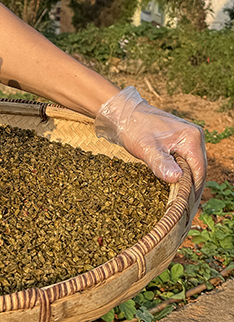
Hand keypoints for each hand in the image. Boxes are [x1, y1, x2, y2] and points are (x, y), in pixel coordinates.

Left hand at [95, 86, 206, 200]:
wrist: (122, 112)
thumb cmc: (133, 127)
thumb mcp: (146, 148)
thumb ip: (161, 163)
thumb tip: (178, 179)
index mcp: (191, 138)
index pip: (199, 171)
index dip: (193, 190)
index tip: (186, 208)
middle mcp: (194, 137)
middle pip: (198, 169)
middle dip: (191, 188)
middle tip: (182, 209)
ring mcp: (188, 138)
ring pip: (192, 166)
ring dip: (186, 182)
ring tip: (179, 201)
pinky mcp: (180, 141)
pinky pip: (185, 161)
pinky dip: (181, 173)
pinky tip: (174, 185)